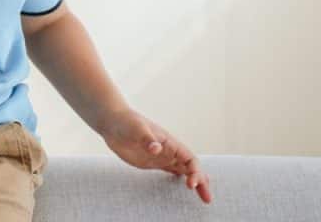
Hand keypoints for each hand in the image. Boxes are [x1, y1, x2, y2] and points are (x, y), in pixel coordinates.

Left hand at [97, 107, 212, 203]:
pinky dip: (181, 178)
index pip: (189, 159)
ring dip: (195, 182)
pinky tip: (187, 186)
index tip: (191, 184)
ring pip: (184, 170)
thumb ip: (147, 139)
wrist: (113, 122)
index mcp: (169, 142)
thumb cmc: (126, 121)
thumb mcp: (137, 129)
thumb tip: (156, 148)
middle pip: (191, 167)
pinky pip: (172, 171)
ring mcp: (162, 156)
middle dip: (201, 181)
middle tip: (207, 199)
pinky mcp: (153, 162)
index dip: (194, 172)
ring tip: (204, 197)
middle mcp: (169, 150)